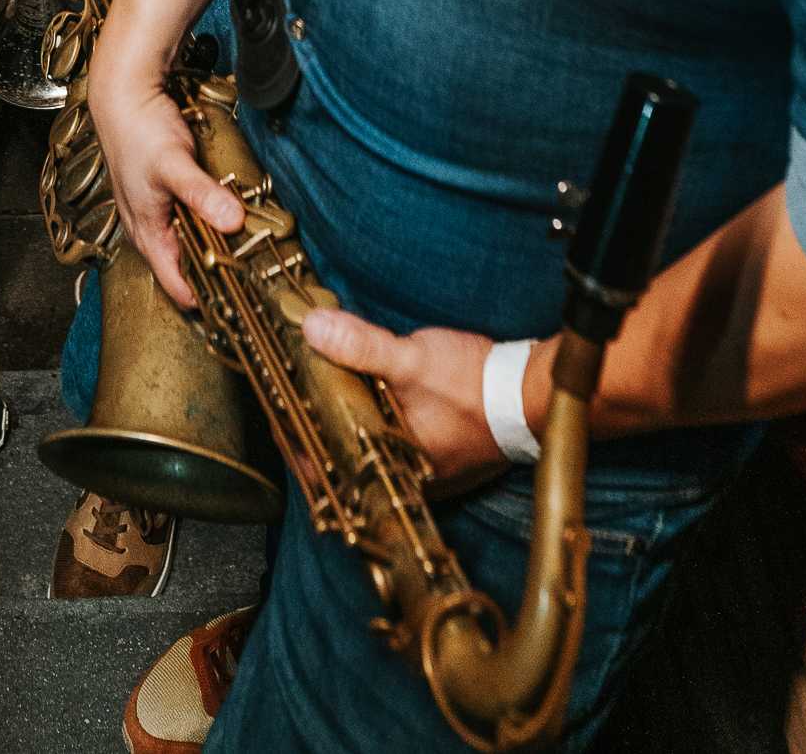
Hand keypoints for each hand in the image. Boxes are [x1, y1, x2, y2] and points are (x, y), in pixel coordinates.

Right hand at [88, 54, 245, 309]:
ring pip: (190, 242)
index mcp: (146, 233)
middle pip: (185, 267)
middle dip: (217, 273)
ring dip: (216, 244)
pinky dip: (211, 221)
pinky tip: (232, 213)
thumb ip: (201, 194)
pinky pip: (192, 219)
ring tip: (251, 246)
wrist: (124, 94)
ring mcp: (157, 209)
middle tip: (257, 275)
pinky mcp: (167, 191)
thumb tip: (233, 222)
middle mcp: (149, 228)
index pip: (177, 286)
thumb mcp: (173, 164)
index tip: (243, 303)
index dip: (207, 299)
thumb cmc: (139, 130)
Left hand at [302, 309, 535, 494]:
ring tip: (316, 399)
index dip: (295, 443)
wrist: (530, 396)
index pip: (327, 466)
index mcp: (390, 465)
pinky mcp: (435, 453)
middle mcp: (402, 477)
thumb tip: (313, 328)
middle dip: (316, 431)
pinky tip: (364, 402)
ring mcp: (421, 469)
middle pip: (344, 460)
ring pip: (367, 452)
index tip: (275, 417)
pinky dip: (372, 423)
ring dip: (343, 427)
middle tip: (288, 401)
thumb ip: (362, 346)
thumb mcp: (413, 359)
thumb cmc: (477, 385)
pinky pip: (391, 443)